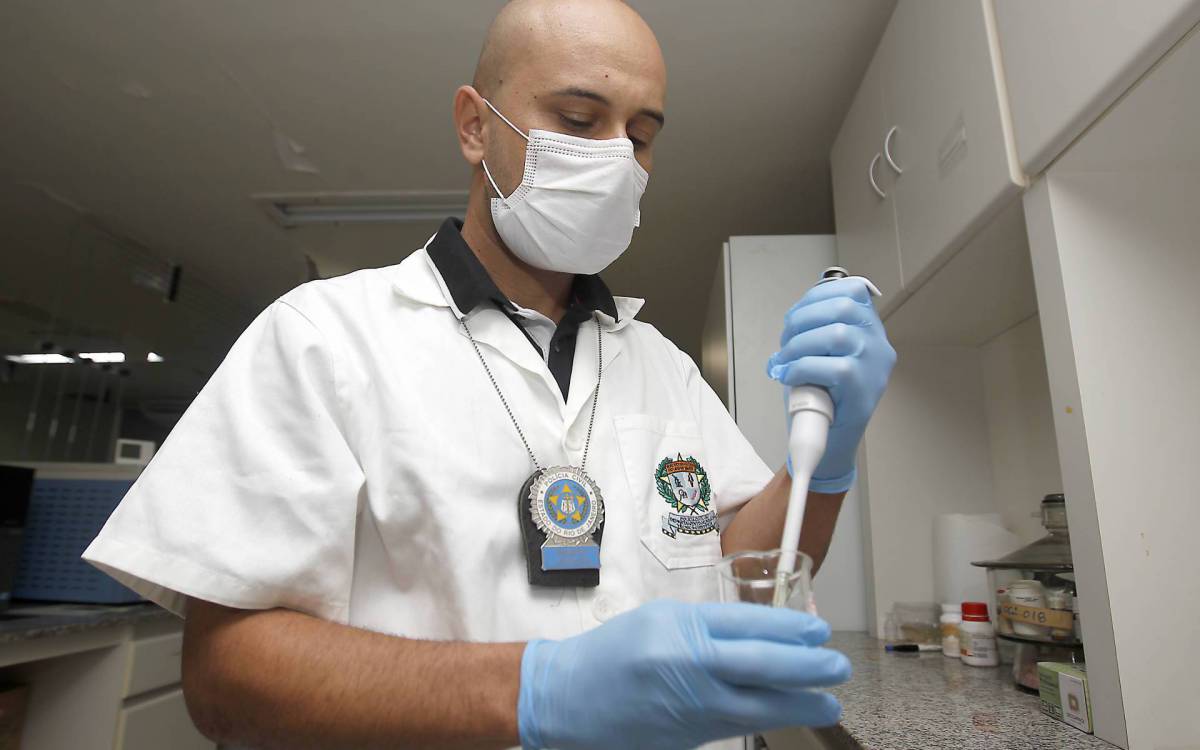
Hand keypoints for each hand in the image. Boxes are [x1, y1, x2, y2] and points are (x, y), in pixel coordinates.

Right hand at [517, 600, 848, 749]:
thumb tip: (765, 635)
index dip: (791, 629)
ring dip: (800, 703)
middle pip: (763, 665)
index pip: (749, 625)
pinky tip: (787, 715)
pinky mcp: (689, 736)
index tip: (818, 631)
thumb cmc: (613, 652)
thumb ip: (709, 625)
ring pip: (759, 705)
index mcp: (680, 627)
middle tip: (838, 665)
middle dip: (808, 667)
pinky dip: (768, 719)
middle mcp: (689, 665)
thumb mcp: (660, 620)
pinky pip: (738, 725)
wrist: (566, 697)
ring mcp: (690, 705)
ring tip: (828, 703)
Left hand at [767, 277, 895, 492]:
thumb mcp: (819, 356)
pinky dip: (802, 369)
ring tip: (785, 364)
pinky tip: (792, 378)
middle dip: (802, 320)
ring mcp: (875, 368)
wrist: (826, 447)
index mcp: (869, 331)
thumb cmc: (820, 399)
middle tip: (785, 344)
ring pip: (837, 335)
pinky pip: (832, 368)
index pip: (853, 291)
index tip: (795, 315)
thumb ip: (814, 332)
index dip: (817, 295)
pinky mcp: (864, 390)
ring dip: (799, 346)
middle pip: (843, 307)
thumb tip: (795, 317)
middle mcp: (878, 345)